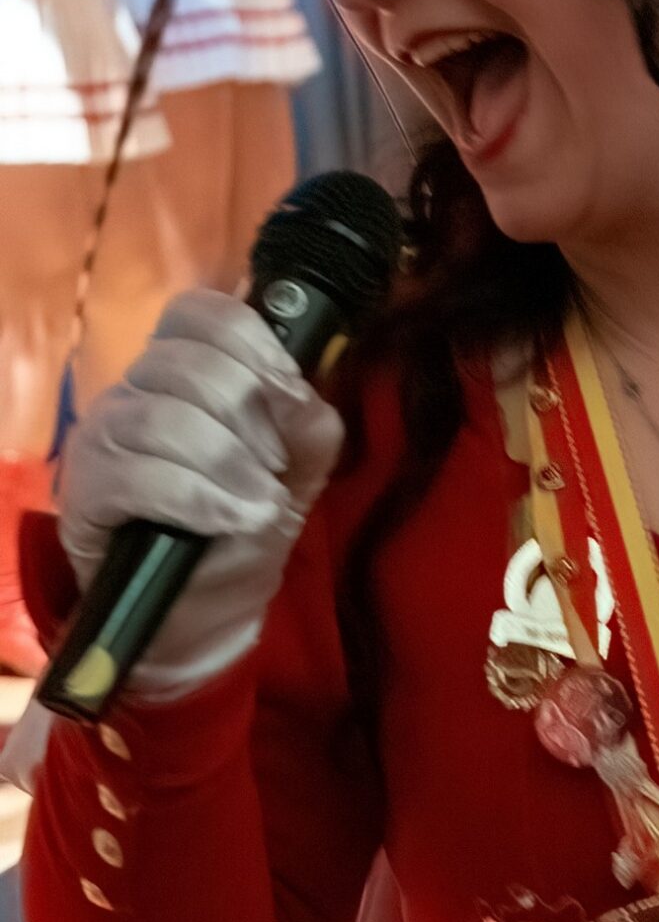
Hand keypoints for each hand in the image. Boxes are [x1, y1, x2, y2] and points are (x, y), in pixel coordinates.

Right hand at [59, 291, 342, 696]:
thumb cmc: (245, 524)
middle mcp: (134, 389)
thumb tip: (302, 394)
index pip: (200, 313)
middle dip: (249, 417)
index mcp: (184, 368)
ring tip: (260, 503)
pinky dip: (197, 496)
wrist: (206, 609)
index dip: (253, 345)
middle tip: (276, 466)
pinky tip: (232, 517)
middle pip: (187, 364)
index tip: (289, 393)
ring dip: (227, 461)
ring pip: (162, 418)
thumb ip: (311, 427)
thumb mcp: (298, 472)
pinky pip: (136, 476)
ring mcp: (102, 438)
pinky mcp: (85, 494)